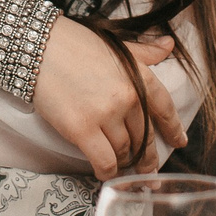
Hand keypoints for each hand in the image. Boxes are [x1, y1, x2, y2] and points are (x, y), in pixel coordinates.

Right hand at [32, 20, 185, 180]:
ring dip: (125, 162)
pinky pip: (104, 161)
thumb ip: (144, 50)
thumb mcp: (115, 43)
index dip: (173, 129)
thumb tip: (169, 45)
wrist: (36, 46)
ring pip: (125, 151)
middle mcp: (127, 97)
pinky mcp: (81, 130)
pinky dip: (107, 171)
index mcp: (138, 75)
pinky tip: (105, 172)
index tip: (178, 141)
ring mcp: (105, 115)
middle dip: (148, 157)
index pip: (164, 108)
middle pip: (145, 136)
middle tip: (148, 170)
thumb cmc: (74, 43)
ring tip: (122, 167)